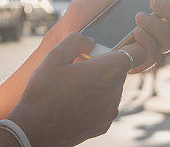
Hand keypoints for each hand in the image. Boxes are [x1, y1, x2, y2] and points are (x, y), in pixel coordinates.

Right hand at [8, 32, 145, 146]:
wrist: (35, 128)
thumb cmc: (43, 90)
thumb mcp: (55, 55)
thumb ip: (76, 40)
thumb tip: (90, 41)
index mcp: (106, 70)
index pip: (134, 54)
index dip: (125, 47)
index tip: (109, 50)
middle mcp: (114, 91)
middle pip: (119, 71)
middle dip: (103, 66)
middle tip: (79, 68)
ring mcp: (110, 110)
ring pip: (112, 88)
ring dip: (99, 84)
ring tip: (73, 87)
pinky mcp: (104, 125)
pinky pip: (106, 105)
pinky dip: (95, 101)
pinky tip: (74, 102)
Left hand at [48, 0, 169, 72]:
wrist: (67, 33)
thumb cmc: (88, 12)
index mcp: (152, 13)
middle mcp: (154, 32)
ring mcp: (146, 48)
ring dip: (159, 26)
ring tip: (139, 15)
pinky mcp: (135, 63)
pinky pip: (153, 57)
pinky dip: (148, 42)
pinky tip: (136, 32)